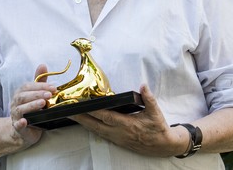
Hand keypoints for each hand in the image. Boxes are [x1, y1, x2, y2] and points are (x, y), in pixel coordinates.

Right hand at [9, 64, 55, 146]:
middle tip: (49, 94)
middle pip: (24, 96)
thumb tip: (43, 65)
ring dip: (32, 105)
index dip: (41, 86)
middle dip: (37, 94)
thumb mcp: (36, 94)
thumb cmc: (31, 108)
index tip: (54, 87)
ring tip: (43, 103)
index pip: (28, 86)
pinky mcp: (17, 127)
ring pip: (21, 109)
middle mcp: (16, 102)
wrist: (24, 129)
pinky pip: (17, 125)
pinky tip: (25, 121)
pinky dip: (20, 123)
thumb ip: (40, 82)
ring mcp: (15, 115)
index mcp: (21, 93)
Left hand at [70, 84, 186, 156]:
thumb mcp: (156, 112)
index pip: (107, 117)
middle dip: (82, 118)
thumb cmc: (159, 128)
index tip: (83, 105)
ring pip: (96, 131)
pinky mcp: (118, 141)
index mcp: (128, 124)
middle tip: (69, 112)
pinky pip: (101, 134)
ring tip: (73, 116)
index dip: (94, 111)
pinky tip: (85, 123)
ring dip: (84, 123)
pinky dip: (92, 128)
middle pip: (96, 125)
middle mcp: (120, 133)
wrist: (163, 146)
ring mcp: (117, 138)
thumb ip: (148, 98)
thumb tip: (143, 86)